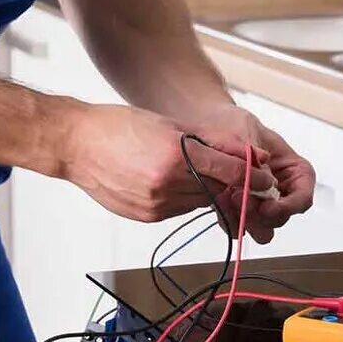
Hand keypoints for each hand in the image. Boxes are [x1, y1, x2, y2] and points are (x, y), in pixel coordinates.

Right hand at [54, 102, 276, 222]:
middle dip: (230, 182)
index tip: (266, 177)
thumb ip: (210, 141)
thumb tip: (247, 154)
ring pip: (199, 202)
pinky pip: (179, 210)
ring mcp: (156, 205)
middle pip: (217, 189)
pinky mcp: (146, 217)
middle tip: (240, 175)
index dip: (253, 175)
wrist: (76, 145)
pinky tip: (172, 182)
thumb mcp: (170, 124)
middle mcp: (167, 185)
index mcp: (176, 156)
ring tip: (194, 171)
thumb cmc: (119, 125)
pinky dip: (184, 198)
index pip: (230, 171)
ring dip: (206, 190)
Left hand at [183, 106, 316, 244]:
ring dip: (246, 220)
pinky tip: (219, 204)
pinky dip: (231, 219)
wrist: (205, 125)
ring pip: (262, 225)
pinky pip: (240, 223)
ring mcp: (260, 199)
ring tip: (227, 201)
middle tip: (241, 202)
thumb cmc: (233, 123)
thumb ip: (253, 155)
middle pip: (282, 216)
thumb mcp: (245, 132)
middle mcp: (280, 188)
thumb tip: (264, 176)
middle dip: (262, 215)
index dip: (289, 206)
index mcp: (292, 168)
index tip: (267, 207)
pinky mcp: (239, 206)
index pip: (303, 195)